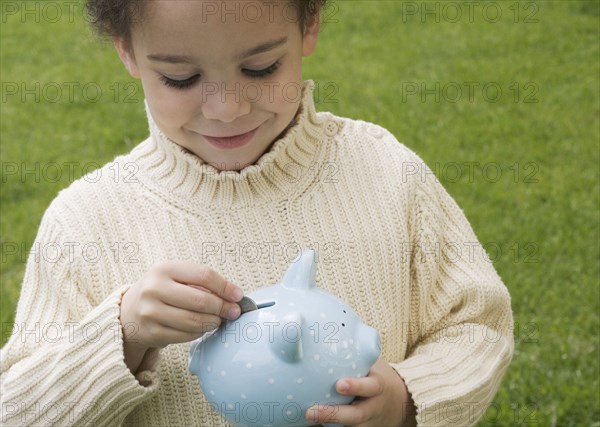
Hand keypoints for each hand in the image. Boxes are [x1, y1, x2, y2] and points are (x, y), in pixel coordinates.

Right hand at [119, 261, 243, 371]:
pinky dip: (199, 333)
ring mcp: (150, 312)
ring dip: (212, 322)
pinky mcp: (151, 333)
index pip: (203, 275)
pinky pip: (185, 336)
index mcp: (164, 269)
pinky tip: (202, 328)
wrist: (130, 311)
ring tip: (218, 320)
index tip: (238, 295)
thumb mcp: (177, 277)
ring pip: (194, 321)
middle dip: (222, 308)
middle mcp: (154, 289)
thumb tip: (235, 297)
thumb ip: (203, 283)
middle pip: (200, 300)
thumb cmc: (163, 291)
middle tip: (233, 312)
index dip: (225, 287)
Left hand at [306, 358, 416, 426]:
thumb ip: (355, 351)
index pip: (370, 387)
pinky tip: (311, 425)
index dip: (356, 387)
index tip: (339, 385)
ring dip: (329, 424)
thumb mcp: (372, 363)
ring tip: (309, 418)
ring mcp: (367, 423)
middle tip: (311, 411)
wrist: (401, 402)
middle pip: (356, 416)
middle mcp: (373, 407)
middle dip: (333, 414)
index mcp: (378, 387)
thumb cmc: (376, 375)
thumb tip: (318, 325)